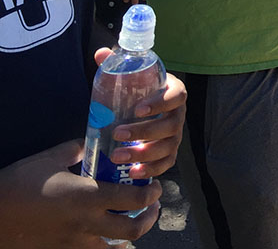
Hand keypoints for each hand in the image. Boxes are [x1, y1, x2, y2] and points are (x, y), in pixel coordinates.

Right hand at [0, 140, 161, 247]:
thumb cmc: (18, 184)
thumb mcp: (49, 159)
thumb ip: (76, 149)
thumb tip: (90, 142)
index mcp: (88, 197)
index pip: (135, 199)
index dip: (152, 193)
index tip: (155, 186)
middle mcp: (86, 223)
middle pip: (133, 229)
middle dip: (149, 218)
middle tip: (152, 207)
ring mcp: (74, 243)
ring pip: (115, 248)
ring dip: (129, 237)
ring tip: (132, 223)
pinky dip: (106, 248)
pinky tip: (106, 238)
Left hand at [94, 49, 185, 180]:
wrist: (144, 108)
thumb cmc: (136, 91)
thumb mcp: (129, 77)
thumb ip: (116, 65)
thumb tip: (101, 53)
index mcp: (173, 92)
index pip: (177, 95)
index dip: (161, 103)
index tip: (138, 109)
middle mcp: (178, 114)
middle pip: (170, 125)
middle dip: (145, 132)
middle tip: (118, 133)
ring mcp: (175, 135)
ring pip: (168, 146)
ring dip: (144, 153)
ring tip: (118, 156)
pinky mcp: (169, 152)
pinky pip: (167, 163)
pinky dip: (152, 170)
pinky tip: (133, 172)